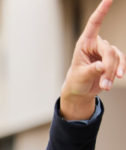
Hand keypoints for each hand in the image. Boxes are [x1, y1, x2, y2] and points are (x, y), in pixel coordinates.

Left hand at [60, 0, 124, 119]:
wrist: (80, 91)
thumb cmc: (76, 81)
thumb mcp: (80, 76)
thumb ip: (91, 70)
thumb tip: (102, 66)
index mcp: (84, 43)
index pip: (94, 23)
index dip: (102, 11)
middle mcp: (96, 44)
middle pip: (109, 51)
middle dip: (108, 67)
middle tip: (104, 83)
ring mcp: (106, 51)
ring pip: (116, 58)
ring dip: (112, 73)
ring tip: (105, 86)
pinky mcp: (113, 59)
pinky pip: (121, 62)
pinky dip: (120, 71)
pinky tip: (115, 79)